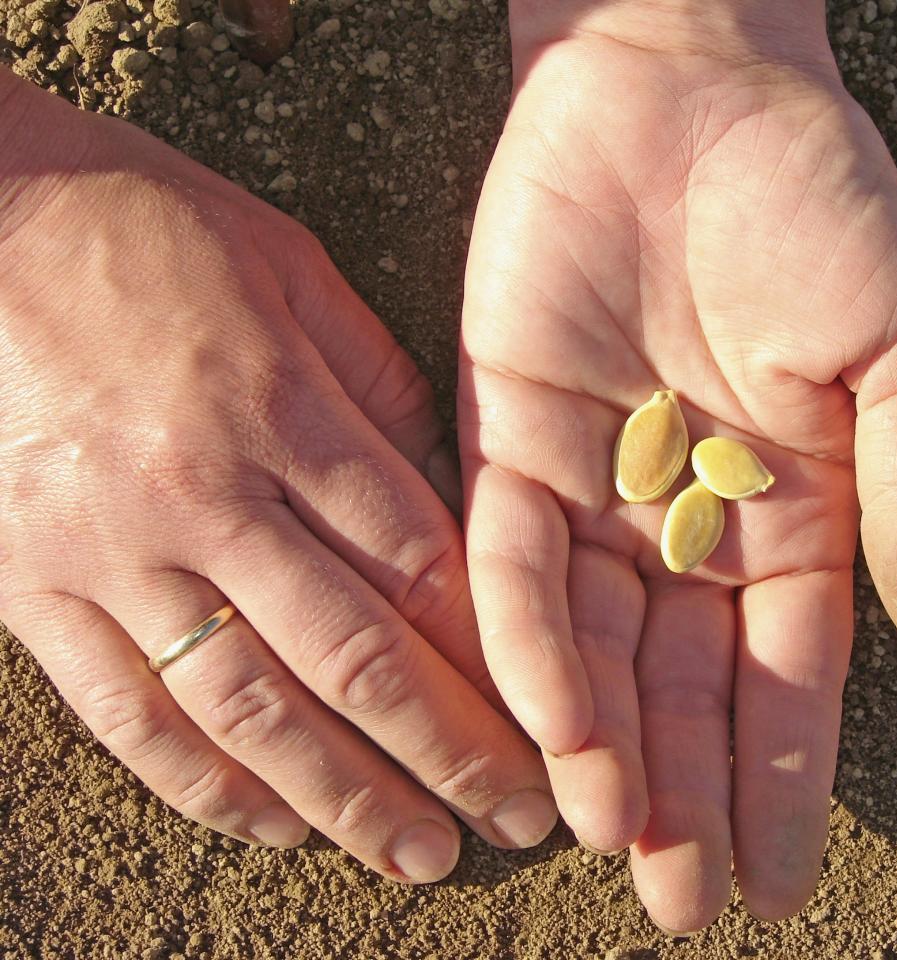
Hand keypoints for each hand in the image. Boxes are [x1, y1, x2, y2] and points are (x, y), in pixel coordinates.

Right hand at [0, 71, 555, 881]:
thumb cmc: (139, 224)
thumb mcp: (286, 265)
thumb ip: (375, 380)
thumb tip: (442, 488)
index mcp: (281, 408)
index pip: (416, 562)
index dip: (491, 651)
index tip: (545, 708)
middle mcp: (206, 495)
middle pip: (354, 654)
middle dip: (448, 750)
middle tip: (516, 817)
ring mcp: (113, 553)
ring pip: (248, 709)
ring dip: (344, 796)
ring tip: (417, 854)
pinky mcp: (31, 589)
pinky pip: (127, 714)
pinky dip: (206, 784)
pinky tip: (277, 824)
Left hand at [460, 0, 896, 930]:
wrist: (686, 84)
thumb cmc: (817, 201)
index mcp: (797, 507)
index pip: (790, 674)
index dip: (784, 779)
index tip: (780, 883)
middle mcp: (692, 516)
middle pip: (686, 683)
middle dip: (685, 792)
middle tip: (682, 903)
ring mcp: (600, 484)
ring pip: (596, 646)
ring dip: (605, 742)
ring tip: (615, 836)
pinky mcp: (510, 436)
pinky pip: (514, 559)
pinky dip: (530, 639)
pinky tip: (549, 721)